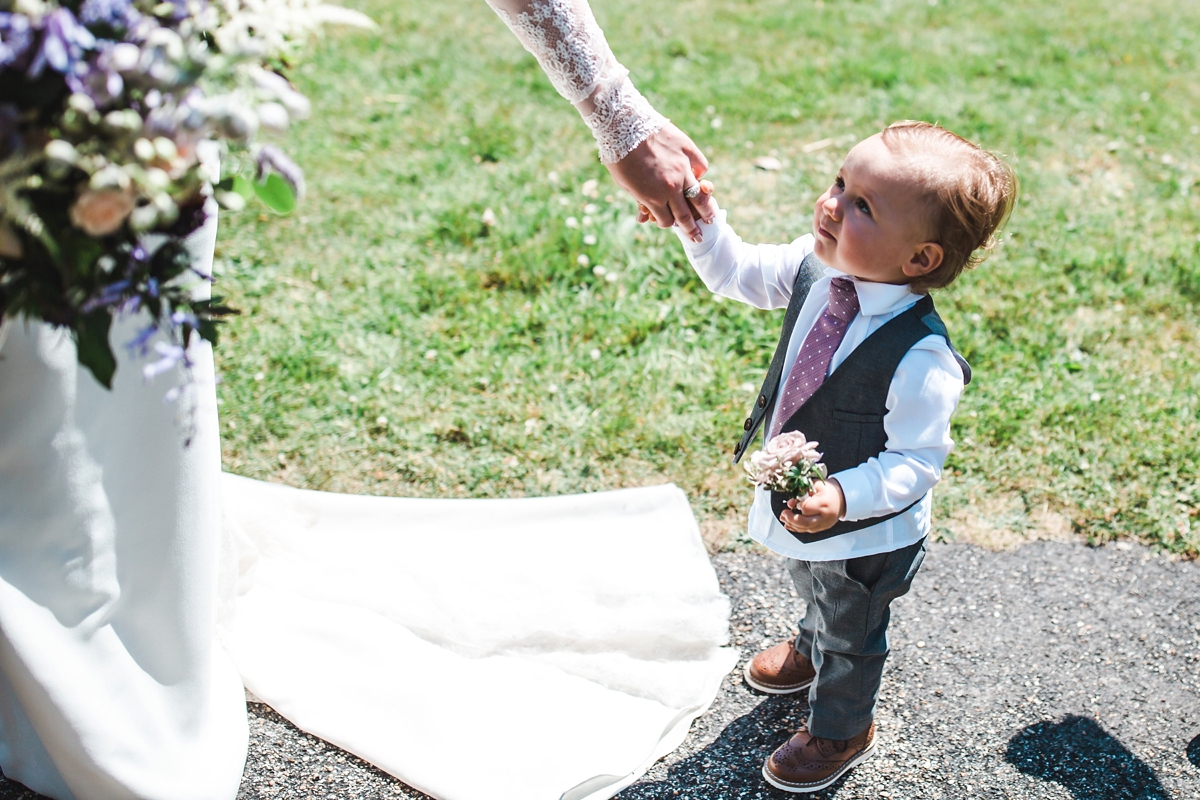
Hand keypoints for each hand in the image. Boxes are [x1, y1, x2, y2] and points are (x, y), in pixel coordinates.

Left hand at [605, 122, 716, 241]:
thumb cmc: (618, 155)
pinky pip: (701, 168)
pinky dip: (698, 174)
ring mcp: (682, 169)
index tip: (667, 222)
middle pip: (686, 215)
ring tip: (711, 218)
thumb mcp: (624, 184)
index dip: (667, 223)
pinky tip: (696, 177)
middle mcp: (671, 187)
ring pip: (699, 196)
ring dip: (706, 210)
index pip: (668, 222)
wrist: (623, 123)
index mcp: (653, 198)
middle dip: (692, 229)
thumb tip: (644, 217)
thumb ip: (639, 200)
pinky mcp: (688, 151)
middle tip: (699, 237)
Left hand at [779, 479, 845, 534]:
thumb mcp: (817, 485)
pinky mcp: (822, 528)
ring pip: (805, 528)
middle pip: (805, 522)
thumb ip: (803, 491)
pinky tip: (789, 525)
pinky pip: (808, 531)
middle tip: (784, 513)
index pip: (806, 508)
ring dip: (792, 524)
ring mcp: (824, 524)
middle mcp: (825, 516)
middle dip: (791, 519)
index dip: (797, 505)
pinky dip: (797, 529)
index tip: (792, 502)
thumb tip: (791, 502)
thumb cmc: (829, 491)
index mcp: (824, 503)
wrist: (843, 499)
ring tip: (784, 518)